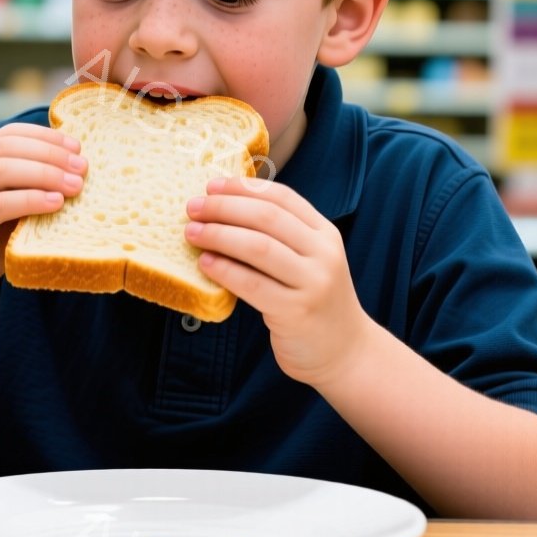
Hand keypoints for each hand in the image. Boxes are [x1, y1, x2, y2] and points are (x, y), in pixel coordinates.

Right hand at [0, 123, 85, 313]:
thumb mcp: (10, 215)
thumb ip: (29, 193)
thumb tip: (76, 176)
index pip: (8, 135)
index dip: (44, 136)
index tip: (77, 146)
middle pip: (6, 148)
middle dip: (50, 154)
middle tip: (82, 167)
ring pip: (0, 171)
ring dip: (44, 174)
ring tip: (75, 185)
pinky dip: (29, 200)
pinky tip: (54, 203)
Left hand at [185, 176, 377, 387]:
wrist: (344, 352)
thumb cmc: (313, 301)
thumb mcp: (309, 261)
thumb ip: (281, 236)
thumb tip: (224, 208)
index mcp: (325, 233)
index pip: (282, 197)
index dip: (243, 187)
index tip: (211, 184)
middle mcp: (323, 253)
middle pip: (267, 217)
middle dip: (224, 207)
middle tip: (193, 207)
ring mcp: (313, 283)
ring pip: (258, 247)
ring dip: (219, 235)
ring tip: (192, 232)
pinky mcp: (296, 312)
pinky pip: (252, 284)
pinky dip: (224, 270)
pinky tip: (205, 263)